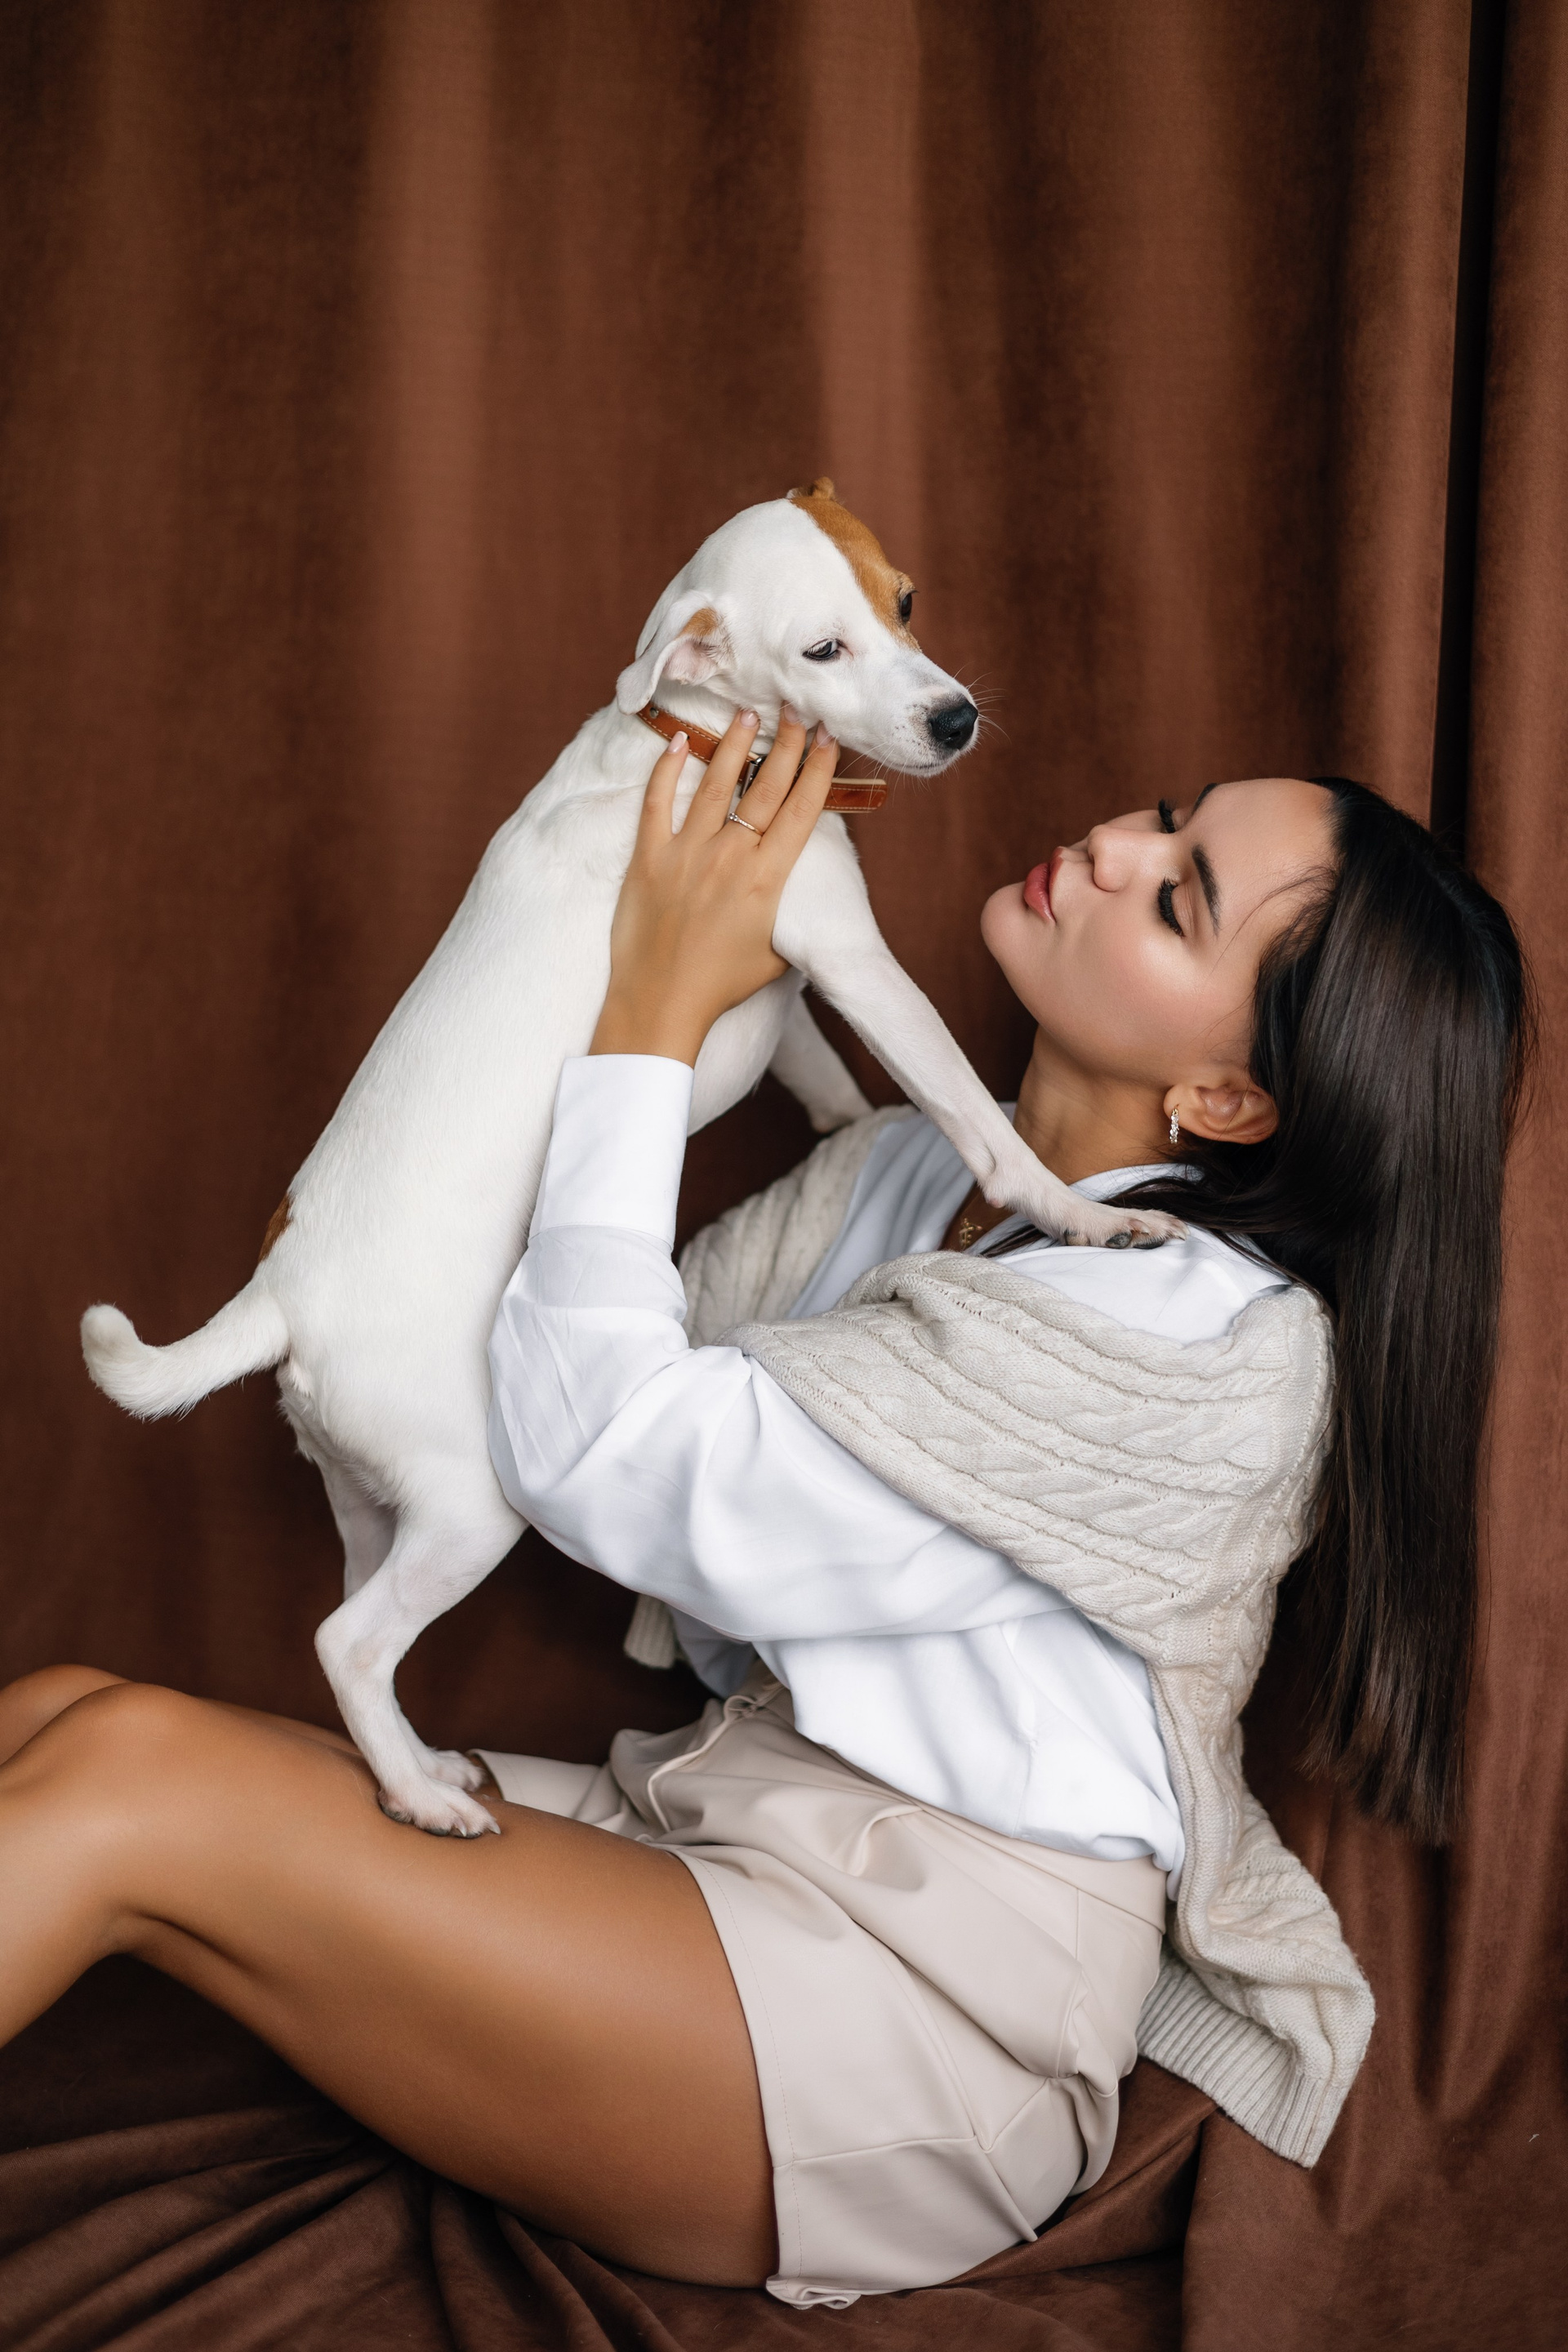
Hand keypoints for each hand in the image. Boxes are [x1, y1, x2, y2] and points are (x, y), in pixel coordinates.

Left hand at [590, 708, 838, 1064]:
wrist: (662, 1003)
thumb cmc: (722, 985)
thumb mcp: (777, 953)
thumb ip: (791, 914)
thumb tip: (804, 893)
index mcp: (768, 879)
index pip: (802, 810)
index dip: (819, 769)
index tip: (829, 737)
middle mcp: (731, 857)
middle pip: (766, 787)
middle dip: (786, 743)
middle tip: (796, 708)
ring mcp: (687, 854)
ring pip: (716, 785)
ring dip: (734, 745)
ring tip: (747, 714)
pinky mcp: (648, 859)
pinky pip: (657, 804)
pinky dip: (666, 771)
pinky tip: (676, 742)